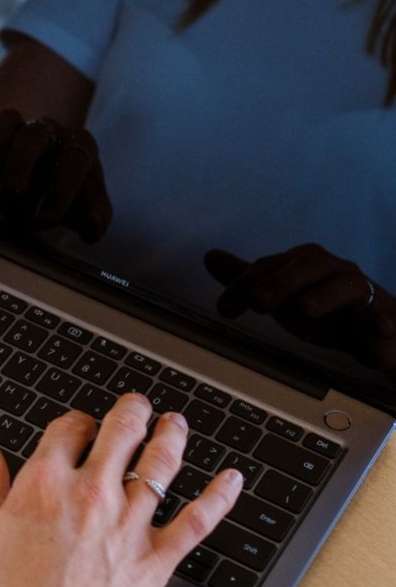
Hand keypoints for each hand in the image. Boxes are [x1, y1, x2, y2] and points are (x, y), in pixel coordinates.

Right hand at [0, 109, 111, 242]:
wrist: (47, 192)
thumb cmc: (71, 200)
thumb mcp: (88, 213)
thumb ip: (96, 219)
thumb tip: (93, 227)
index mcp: (79, 148)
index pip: (74, 159)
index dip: (62, 188)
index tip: (48, 217)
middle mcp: (50, 132)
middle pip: (36, 134)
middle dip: (23, 161)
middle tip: (14, 190)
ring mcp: (21, 131)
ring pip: (8, 120)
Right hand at [0, 395, 242, 586]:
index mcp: (46, 484)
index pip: (69, 427)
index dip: (76, 421)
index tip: (79, 426)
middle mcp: (92, 494)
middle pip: (121, 430)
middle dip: (132, 410)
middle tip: (137, 405)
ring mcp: (128, 524)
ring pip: (161, 463)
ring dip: (172, 435)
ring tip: (175, 422)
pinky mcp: (155, 558)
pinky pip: (197, 521)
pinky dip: (219, 497)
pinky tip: (230, 479)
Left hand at [205, 244, 395, 372]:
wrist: (372, 330)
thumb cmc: (322, 306)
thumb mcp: (280, 293)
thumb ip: (246, 277)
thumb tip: (209, 256)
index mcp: (303, 262)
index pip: (268, 266)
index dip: (243, 285)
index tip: (224, 309)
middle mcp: (331, 269)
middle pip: (306, 267)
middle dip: (280, 283)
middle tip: (259, 304)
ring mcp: (358, 290)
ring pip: (345, 285)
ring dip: (324, 296)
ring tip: (305, 310)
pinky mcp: (381, 315)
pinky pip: (383, 315)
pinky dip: (381, 322)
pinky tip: (379, 330)